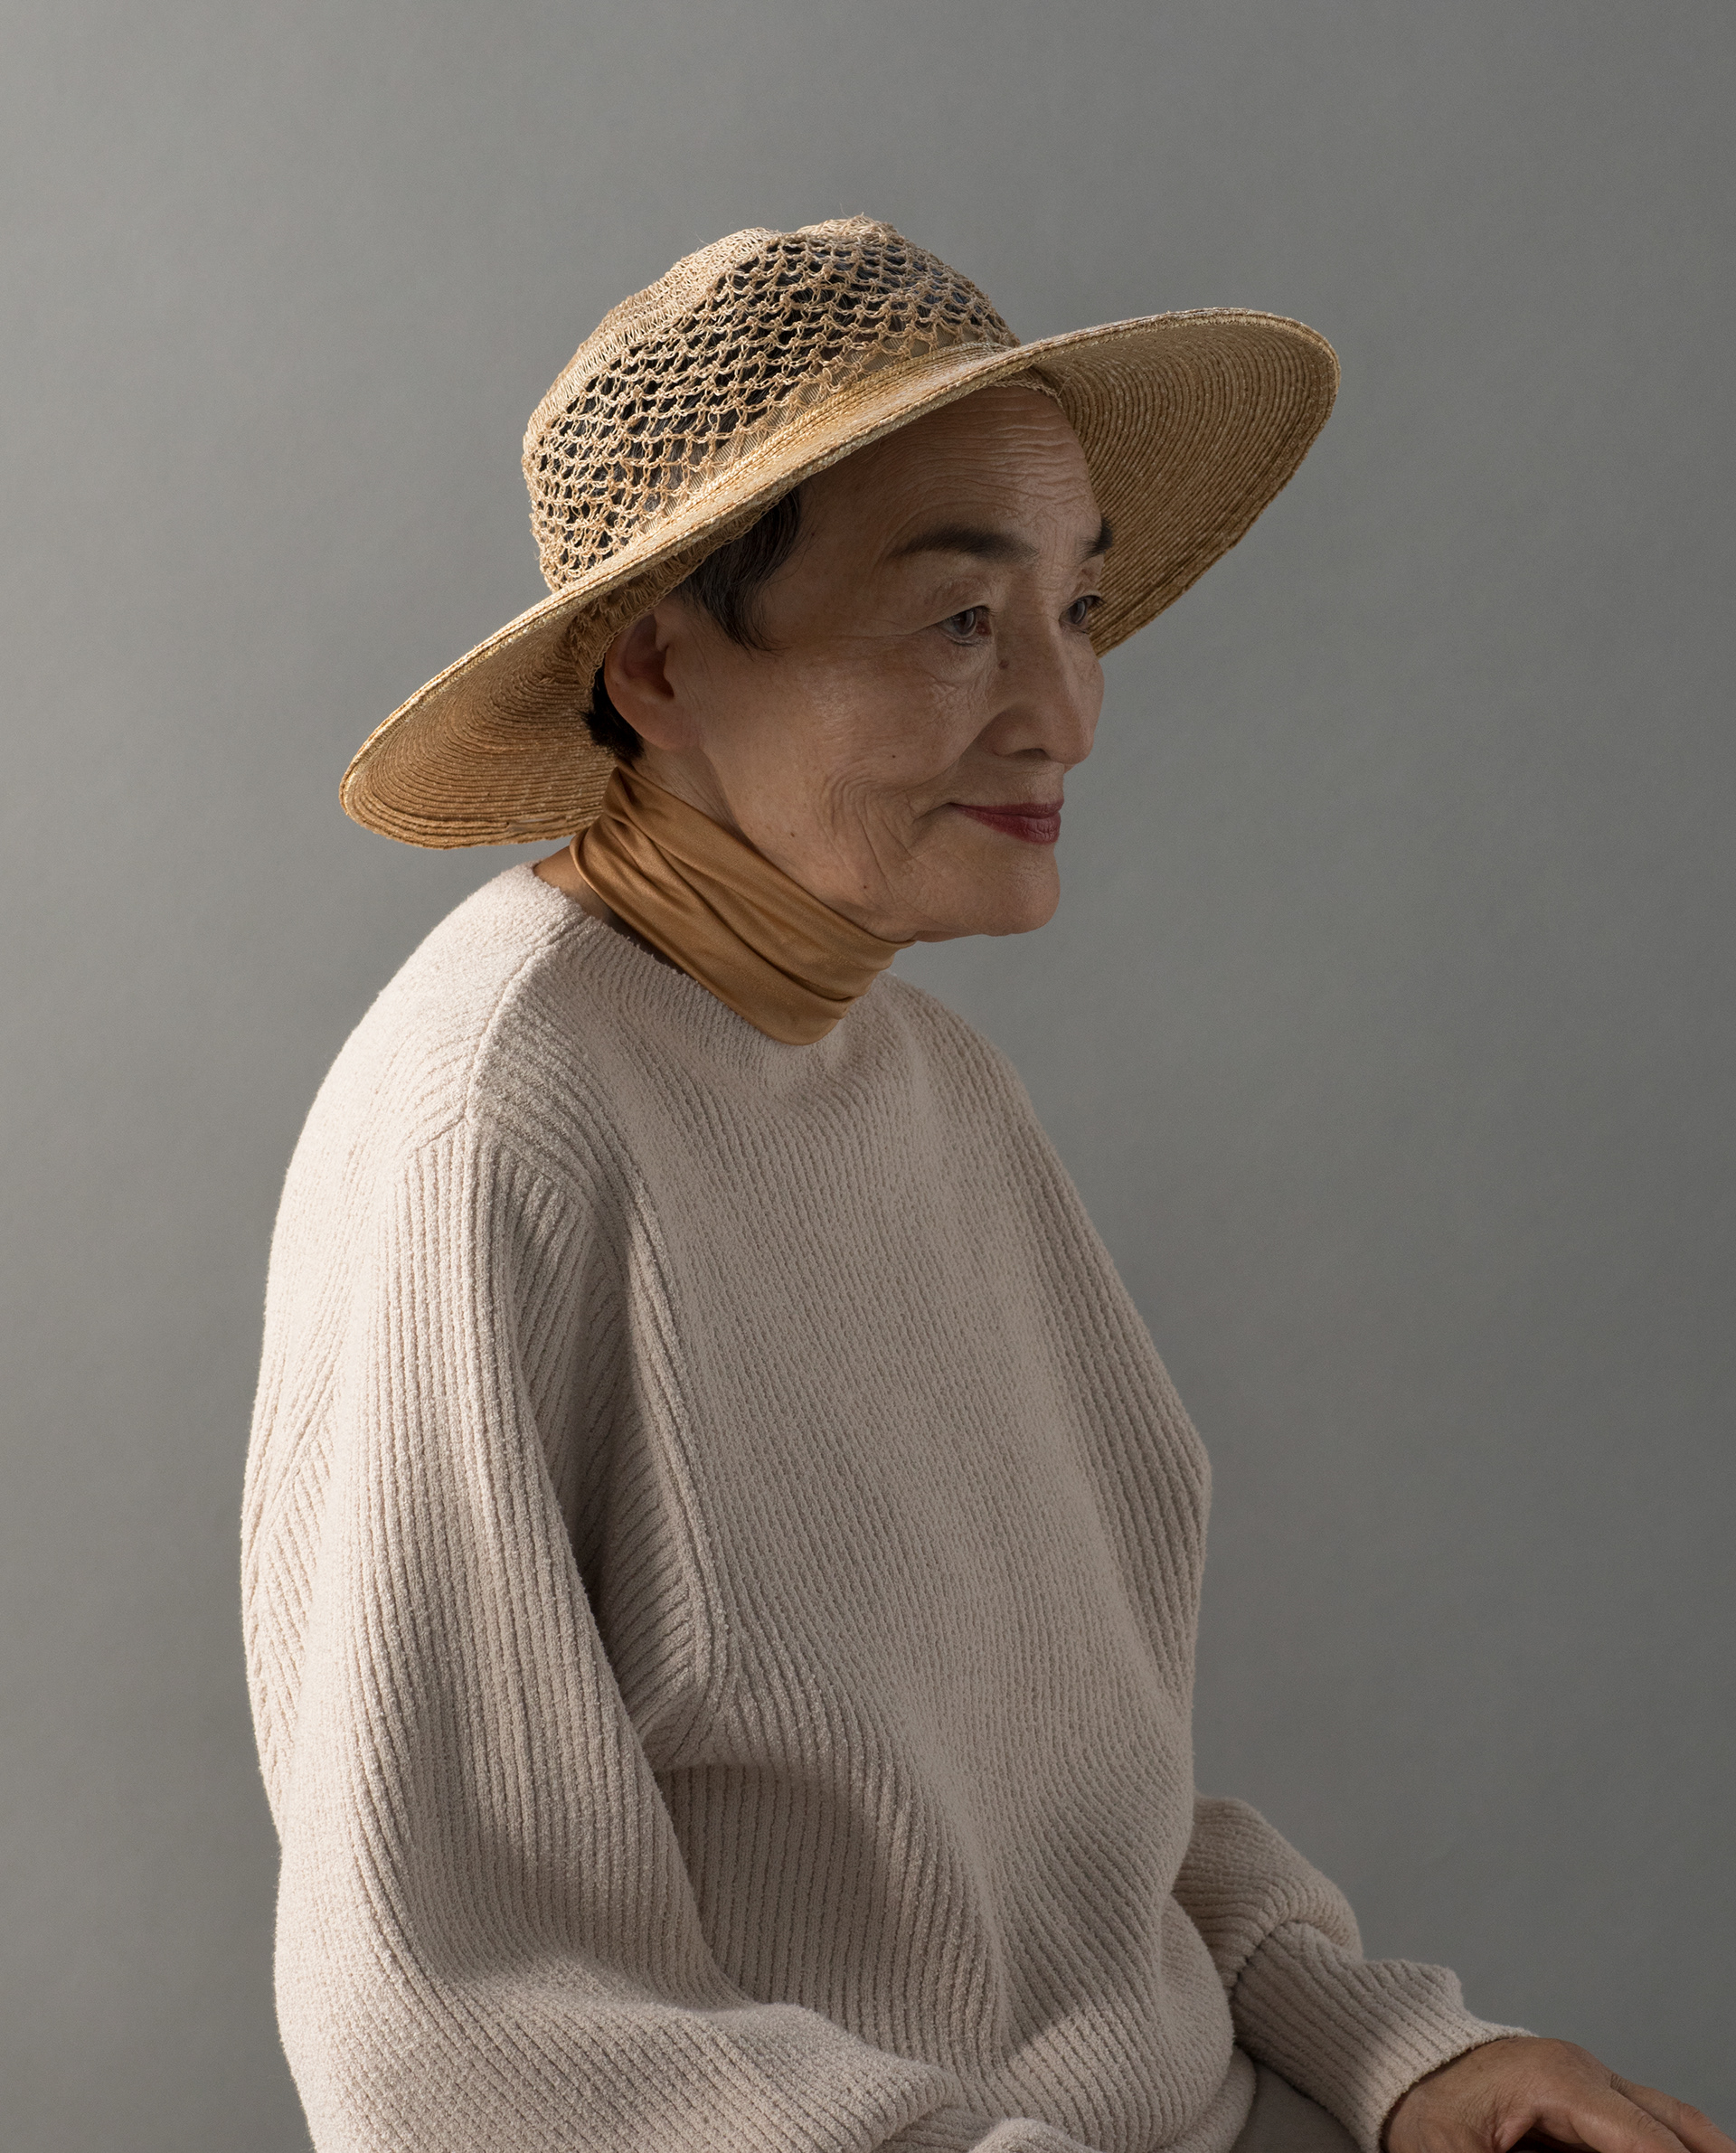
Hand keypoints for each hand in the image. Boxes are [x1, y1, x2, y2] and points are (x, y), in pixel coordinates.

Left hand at [1385, 2038, 1732, 2152]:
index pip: (1644, 2138)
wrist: (1394, 2063)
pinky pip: (1642, 2128)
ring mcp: (1588, 2083)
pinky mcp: (1583, 2102)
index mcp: (1556, 2081)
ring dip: (1696, 2150)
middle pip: (1674, 2124)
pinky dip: (1663, 2147)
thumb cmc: (1419, 2106)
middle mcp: (1584, 2075)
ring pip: (1669, 2121)